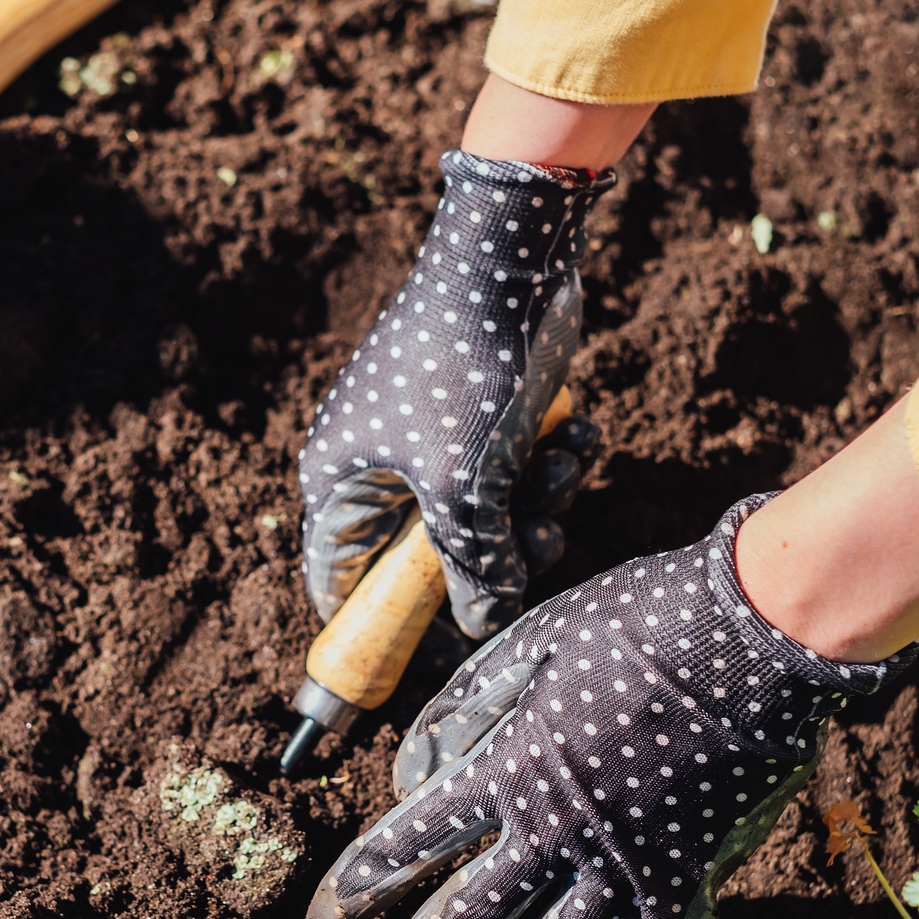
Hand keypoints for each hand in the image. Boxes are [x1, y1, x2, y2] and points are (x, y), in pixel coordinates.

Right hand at [299, 152, 614, 639]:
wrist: (513, 257)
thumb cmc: (466, 367)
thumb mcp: (465, 486)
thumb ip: (471, 566)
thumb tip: (483, 622)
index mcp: (340, 481)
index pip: (341, 586)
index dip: (385, 630)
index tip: (436, 661)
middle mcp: (377, 466)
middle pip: (430, 563)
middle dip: (496, 556)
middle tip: (537, 539)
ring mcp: (431, 442)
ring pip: (484, 521)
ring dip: (536, 506)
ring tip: (559, 465)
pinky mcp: (483, 420)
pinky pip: (513, 476)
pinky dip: (550, 466)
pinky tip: (577, 435)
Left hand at [303, 495, 915, 918]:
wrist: (760, 632)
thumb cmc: (639, 623)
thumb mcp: (529, 641)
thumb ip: (460, 711)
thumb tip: (412, 780)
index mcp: (506, 771)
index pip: (405, 846)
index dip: (354, 889)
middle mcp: (554, 837)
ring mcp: (622, 874)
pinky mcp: (685, 893)